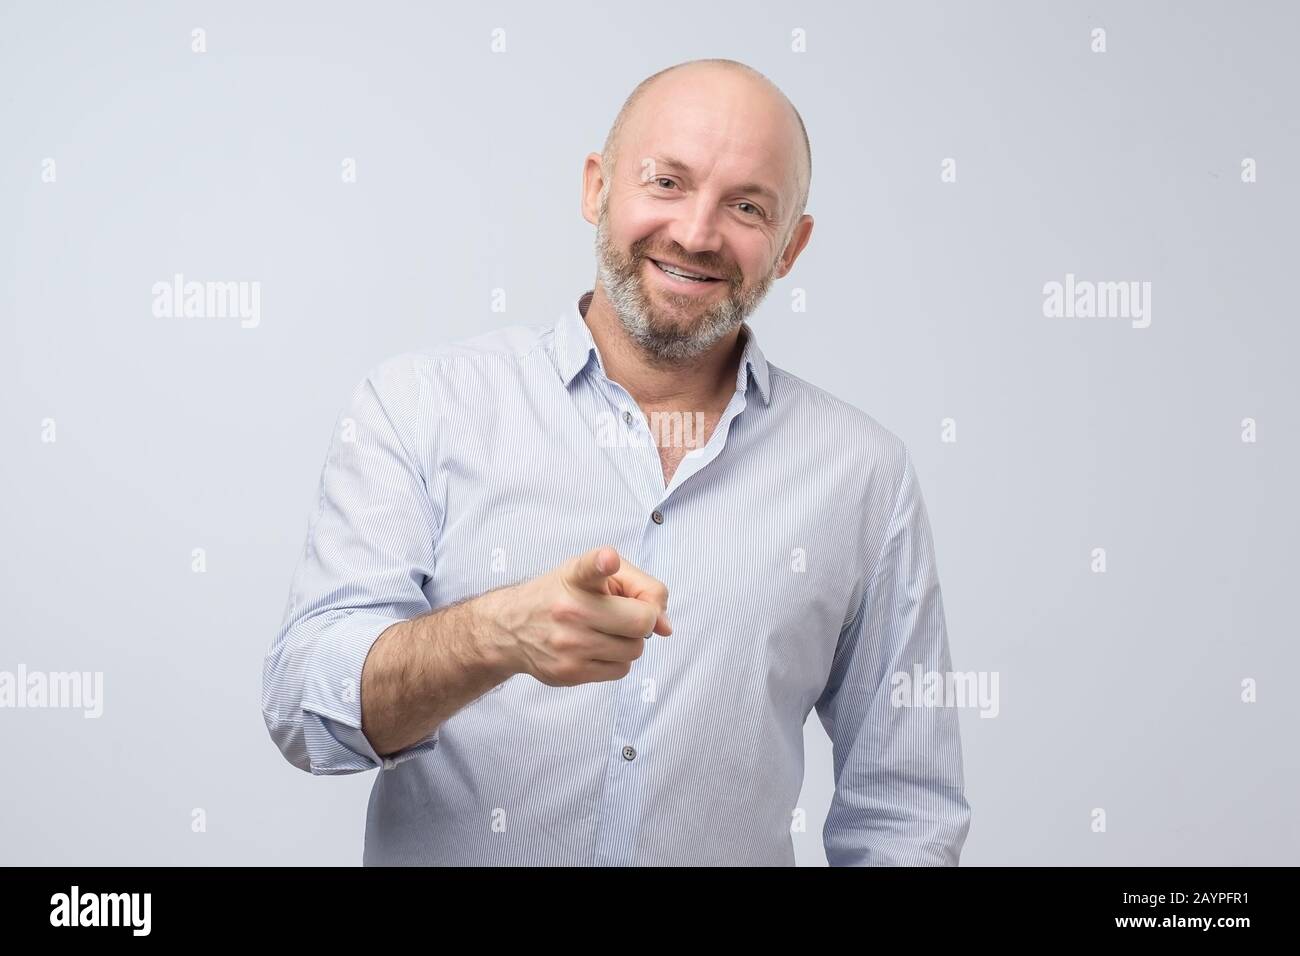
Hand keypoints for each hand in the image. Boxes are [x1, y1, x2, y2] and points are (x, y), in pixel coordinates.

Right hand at [489, 545, 671, 687]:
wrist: (511, 628)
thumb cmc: (561, 595)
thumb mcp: (591, 572)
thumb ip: (639, 585)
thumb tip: (666, 626)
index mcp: (575, 577)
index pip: (589, 566)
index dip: (601, 563)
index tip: (607, 560)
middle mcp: (570, 610)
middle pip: (641, 621)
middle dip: (644, 618)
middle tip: (628, 613)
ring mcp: (569, 645)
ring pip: (635, 649)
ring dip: (630, 640)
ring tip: (607, 629)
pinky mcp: (570, 673)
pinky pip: (621, 670)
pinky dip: (618, 659)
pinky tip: (597, 647)